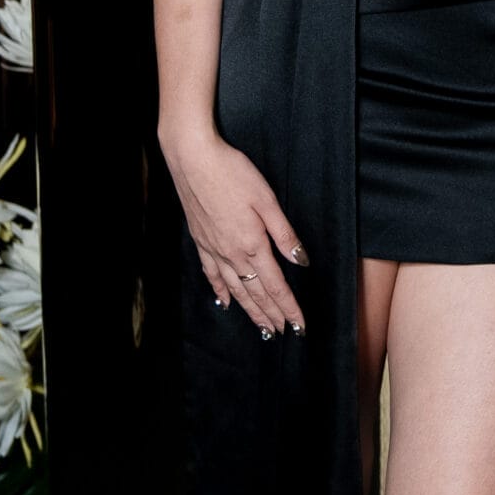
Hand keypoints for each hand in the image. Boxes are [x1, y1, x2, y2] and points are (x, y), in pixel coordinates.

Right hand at [165, 128, 308, 336]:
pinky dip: (220, 291)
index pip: (276, 285)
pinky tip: (225, 302)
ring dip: (250, 311)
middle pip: (256, 293)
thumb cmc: (234, 174)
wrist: (194, 160)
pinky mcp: (200, 241)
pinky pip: (211, 274)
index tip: (300, 326)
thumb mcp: (267, 200)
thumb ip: (284, 234)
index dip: (289, 308)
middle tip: (284, 334)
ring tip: (262, 328)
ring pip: (235, 289)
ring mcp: (213, 249)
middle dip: (272, 315)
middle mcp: (232, 253)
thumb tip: (301, 261)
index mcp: (252, 244)